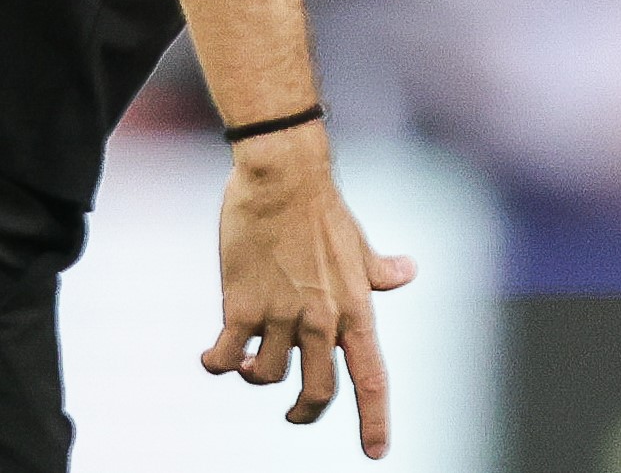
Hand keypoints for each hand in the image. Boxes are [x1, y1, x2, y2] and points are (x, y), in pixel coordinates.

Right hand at [203, 127, 417, 457]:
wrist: (284, 176)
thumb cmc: (321, 208)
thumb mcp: (358, 243)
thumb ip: (379, 270)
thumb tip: (407, 273)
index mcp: (355, 306)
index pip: (371, 375)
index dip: (375, 418)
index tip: (376, 453)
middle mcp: (323, 317)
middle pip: (320, 390)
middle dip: (305, 411)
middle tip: (295, 411)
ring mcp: (282, 313)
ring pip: (267, 377)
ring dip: (253, 375)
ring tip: (246, 357)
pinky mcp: (242, 304)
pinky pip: (224, 357)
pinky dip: (216, 364)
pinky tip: (213, 355)